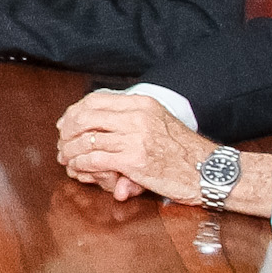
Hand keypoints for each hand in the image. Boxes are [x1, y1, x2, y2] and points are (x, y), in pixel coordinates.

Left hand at [55, 90, 211, 202]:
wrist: (209, 171)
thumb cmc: (186, 151)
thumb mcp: (160, 123)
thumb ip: (131, 120)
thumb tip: (102, 128)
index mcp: (142, 104)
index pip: (96, 100)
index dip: (75, 112)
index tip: (66, 124)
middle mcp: (137, 117)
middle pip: (85, 117)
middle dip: (67, 131)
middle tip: (62, 143)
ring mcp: (135, 138)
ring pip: (85, 139)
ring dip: (70, 150)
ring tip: (66, 158)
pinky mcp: (133, 161)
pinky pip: (94, 159)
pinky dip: (80, 164)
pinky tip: (78, 169)